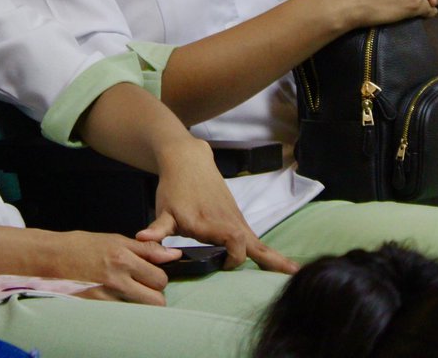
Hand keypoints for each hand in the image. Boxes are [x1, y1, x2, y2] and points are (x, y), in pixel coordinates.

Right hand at [49, 231, 180, 305]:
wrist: (50, 259)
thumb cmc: (81, 246)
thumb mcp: (114, 239)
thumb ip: (145, 249)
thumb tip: (174, 253)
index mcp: (123, 256)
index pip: (160, 274)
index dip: (160, 275)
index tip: (153, 274)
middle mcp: (117, 277)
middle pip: (157, 296)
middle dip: (155, 292)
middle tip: (144, 286)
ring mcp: (107, 295)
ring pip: (143, 308)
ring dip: (142, 303)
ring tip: (130, 293)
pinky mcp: (97, 307)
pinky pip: (124, 313)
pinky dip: (125, 309)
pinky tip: (116, 298)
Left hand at [137, 140, 297, 274]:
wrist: (188, 160)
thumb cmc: (174, 188)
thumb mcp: (163, 210)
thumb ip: (156, 230)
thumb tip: (141, 240)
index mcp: (210, 223)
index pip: (233, 243)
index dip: (233, 257)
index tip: (225, 266)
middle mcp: (228, 223)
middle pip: (255, 245)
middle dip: (271, 262)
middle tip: (291, 277)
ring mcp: (235, 221)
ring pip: (259, 244)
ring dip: (277, 259)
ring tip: (296, 273)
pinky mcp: (237, 220)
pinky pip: (255, 240)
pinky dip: (270, 253)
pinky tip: (283, 265)